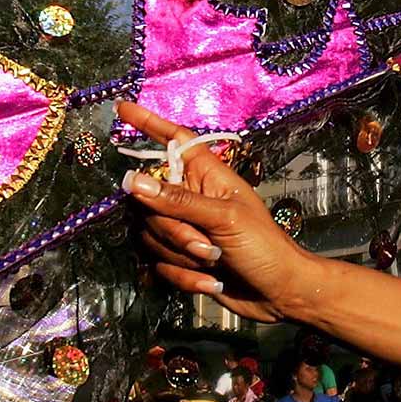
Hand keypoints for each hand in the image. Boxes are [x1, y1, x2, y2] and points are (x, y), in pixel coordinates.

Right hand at [116, 101, 313, 322]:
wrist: (279, 294)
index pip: (173, 141)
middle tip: (207, 245)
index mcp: (207, 176)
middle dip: (175, 230)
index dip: (148, 123)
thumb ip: (177, 200)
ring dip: (183, 256)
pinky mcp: (181, 257)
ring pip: (152, 235)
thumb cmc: (264, 248)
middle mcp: (191, 198)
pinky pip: (160, 263)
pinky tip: (213, 282)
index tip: (122, 108)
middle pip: (151, 201)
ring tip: (214, 262)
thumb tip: (133, 181)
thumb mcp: (223, 219)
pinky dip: (185, 277)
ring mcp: (185, 228)